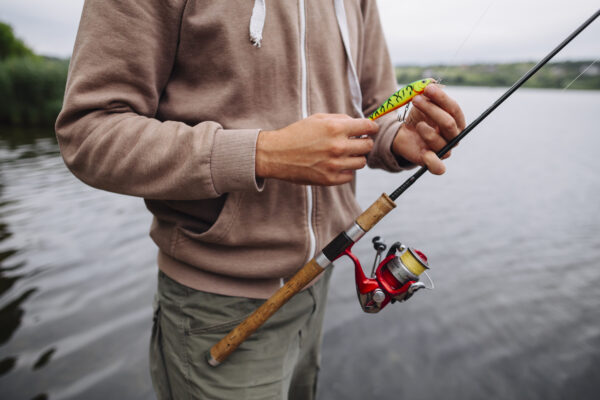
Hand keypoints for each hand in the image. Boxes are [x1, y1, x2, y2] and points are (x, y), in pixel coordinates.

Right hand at [256, 114, 377, 184]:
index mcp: (335, 128)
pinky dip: (346, 171)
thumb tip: (360, 124)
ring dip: (355, 157)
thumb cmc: (296, 134)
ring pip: (361, 162)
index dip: (371, 128)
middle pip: (367, 146)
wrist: (275, 155)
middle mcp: (337, 146)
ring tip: (344, 154)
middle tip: (356, 142)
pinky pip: (350, 176)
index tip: (370, 130)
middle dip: (364, 142)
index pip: (367, 127)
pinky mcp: (329, 179)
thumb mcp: (318, 119)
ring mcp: (334, 164)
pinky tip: (336, 165)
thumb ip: (340, 120)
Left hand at [392, 84, 465, 174]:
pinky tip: (425, 153)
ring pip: (440, 142)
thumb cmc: (417, 115)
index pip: (454, 109)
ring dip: (427, 130)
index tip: (427, 88)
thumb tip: (431, 84)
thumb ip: (428, 93)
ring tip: (417, 124)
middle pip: (448, 123)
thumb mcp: (422, 102)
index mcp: (455, 120)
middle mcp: (453, 136)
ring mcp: (443, 149)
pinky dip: (433, 162)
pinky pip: (438, 168)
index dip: (441, 98)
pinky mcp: (431, 161)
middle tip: (416, 100)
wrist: (403, 132)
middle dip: (431, 109)